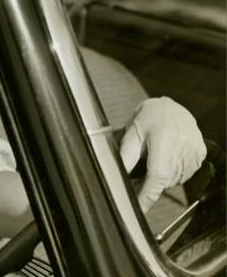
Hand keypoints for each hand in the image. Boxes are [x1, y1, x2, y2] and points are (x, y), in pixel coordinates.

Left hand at [119, 97, 206, 211]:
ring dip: (162, 178)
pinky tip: (168, 157)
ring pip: (174, 180)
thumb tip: (115, 179)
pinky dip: (173, 173)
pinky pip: (184, 175)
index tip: (139, 209)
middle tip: (142, 170)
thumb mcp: (132, 135)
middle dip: (150, 183)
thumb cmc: (148, 120)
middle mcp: (182, 146)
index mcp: (163, 139)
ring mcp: (194, 151)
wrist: (172, 108)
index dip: (147, 196)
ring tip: (156, 157)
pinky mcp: (200, 154)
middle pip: (164, 181)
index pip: (157, 175)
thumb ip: (125, 157)